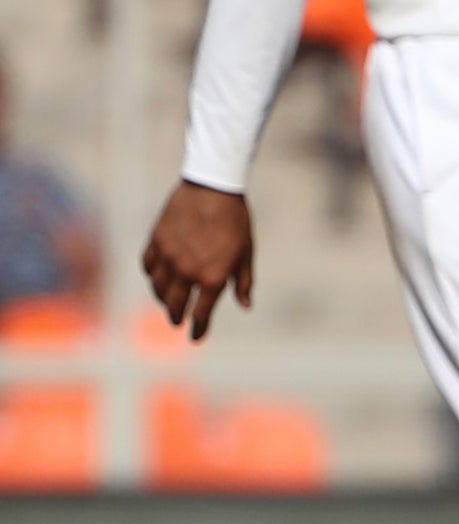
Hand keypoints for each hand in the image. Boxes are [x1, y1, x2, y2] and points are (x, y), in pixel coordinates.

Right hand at [142, 181, 253, 341]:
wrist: (213, 187)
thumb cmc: (236, 221)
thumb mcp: (246, 253)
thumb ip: (244, 282)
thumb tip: (246, 306)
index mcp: (213, 277)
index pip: (201, 314)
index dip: (199, 328)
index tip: (196, 336)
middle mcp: (187, 271)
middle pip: (175, 305)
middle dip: (176, 316)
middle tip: (177, 321)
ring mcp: (168, 257)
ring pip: (158, 288)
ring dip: (162, 299)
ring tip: (167, 301)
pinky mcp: (156, 241)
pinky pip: (148, 266)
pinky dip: (152, 276)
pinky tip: (157, 277)